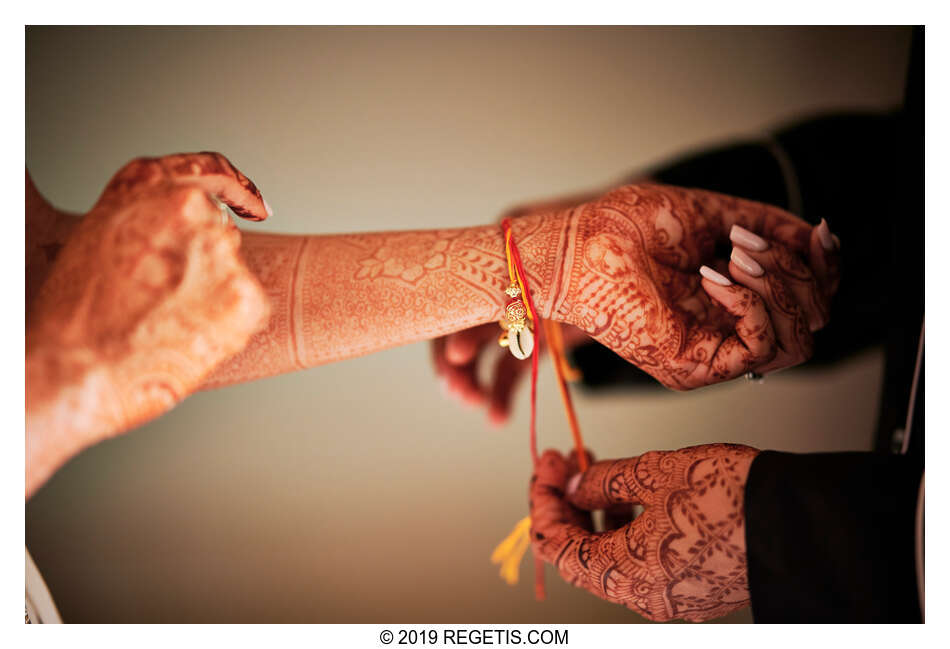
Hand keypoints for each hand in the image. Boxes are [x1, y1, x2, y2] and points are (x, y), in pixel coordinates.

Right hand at [26, 152, 271, 495]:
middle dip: (203, 268)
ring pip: (233, 277)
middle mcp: (193, 210)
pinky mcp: (246, 296)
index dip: (237, 189)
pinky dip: (227, 329)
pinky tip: (187, 339)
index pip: (210, 171)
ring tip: (163, 325)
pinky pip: (247, 312)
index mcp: (151, 188)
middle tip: (164, 305)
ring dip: (212, 299)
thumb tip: (176, 233)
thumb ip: (145, 219)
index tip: (256, 205)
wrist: (77, 367)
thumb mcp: (98, 238)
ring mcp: (224, 252)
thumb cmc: (75, 315)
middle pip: (221, 237)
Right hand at [430, 188, 599, 425]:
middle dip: (456, 360)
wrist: (635, 247)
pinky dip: (501, 392)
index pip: (467, 292)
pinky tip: (497, 418)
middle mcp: (500, 282)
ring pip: (481, 352)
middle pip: (463, 323)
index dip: (458, 322)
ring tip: (477, 405)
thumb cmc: (605, 241)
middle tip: (460, 392)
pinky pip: (508, 367)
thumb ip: (549, 277)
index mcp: (503, 254)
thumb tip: (520, 307)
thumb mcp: (578, 252)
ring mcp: (515, 311)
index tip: (457, 356)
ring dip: (473, 380)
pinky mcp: (532, 337)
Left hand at [529, 444, 758, 621]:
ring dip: (597, 514)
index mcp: (624, 574)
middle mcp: (644, 596)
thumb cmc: (728, 495)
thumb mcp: (653, 472)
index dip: (542, 501)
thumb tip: (574, 486)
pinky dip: (628, 529)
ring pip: (614, 558)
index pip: (555, 545)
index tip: (548, 464)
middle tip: (567, 463)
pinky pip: (644, 561)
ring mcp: (673, 596)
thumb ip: (602, 481)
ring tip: (598, 471)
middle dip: (567, 505)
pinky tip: (632, 495)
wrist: (803, 522)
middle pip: (582, 554)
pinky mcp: (697, 587)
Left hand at [550, 183, 840, 388]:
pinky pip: (759, 347)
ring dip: (778, 287)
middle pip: (813, 324)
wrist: (580, 240)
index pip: (810, 304)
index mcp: (734, 302)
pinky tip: (713, 276)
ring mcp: (712, 355)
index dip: (826, 270)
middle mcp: (727, 333)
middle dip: (798, 274)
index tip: (819, 232)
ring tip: (733, 256)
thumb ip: (770, 228)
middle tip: (745, 243)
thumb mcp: (716, 216)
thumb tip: (819, 238)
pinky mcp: (693, 368)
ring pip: (796, 342)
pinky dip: (749, 303)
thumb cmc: (630, 226)